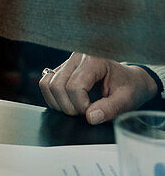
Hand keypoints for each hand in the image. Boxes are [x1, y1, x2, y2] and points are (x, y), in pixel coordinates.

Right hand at [40, 52, 158, 123]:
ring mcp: (66, 62)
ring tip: (76, 108)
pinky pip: (45, 84)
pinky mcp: (60, 70)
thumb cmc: (130, 87)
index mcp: (94, 60)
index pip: (75, 86)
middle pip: (57, 86)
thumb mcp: (127, 99)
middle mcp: (76, 58)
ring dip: (58, 103)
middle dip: (69, 106)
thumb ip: (111, 109)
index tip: (95, 112)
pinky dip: (53, 98)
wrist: (130, 80)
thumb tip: (90, 117)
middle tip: (85, 113)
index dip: (82, 105)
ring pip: (46, 84)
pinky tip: (69, 103)